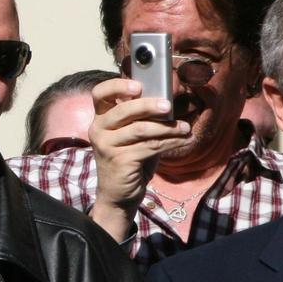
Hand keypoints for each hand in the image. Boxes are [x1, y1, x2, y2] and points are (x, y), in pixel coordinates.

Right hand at [87, 77, 191, 241]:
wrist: (118, 195)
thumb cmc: (129, 160)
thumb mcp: (131, 136)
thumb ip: (140, 119)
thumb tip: (167, 102)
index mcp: (100, 118)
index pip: (100, 93)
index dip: (117, 86)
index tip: (138, 86)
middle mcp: (98, 130)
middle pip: (124, 110)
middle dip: (149, 106)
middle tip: (169, 106)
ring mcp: (106, 146)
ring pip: (141, 129)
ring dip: (167, 127)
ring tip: (184, 128)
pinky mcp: (120, 160)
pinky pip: (150, 146)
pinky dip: (170, 142)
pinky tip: (183, 140)